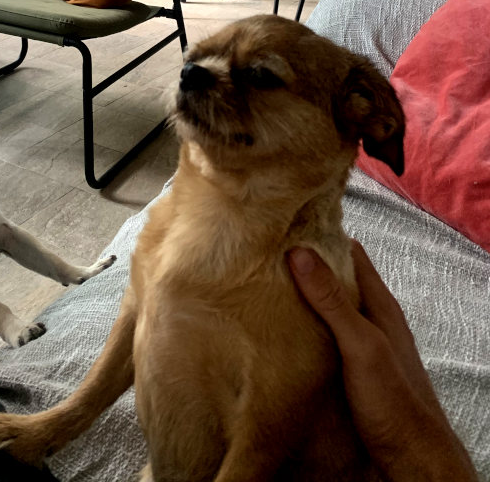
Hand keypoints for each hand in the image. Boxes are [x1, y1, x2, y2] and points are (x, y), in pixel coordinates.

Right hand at [288, 242, 477, 481]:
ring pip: (333, 307)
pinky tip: (288, 329)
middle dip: (309, 264)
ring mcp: (366, 343)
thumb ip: (331, 300)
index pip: (351, 253)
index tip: (289, 225)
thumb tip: (299, 251)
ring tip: (270, 287)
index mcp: (380, 304)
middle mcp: (374, 318)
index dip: (323, 235)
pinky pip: (329, 332)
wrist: (412, 456)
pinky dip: (309, 323)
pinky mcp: (355, 366)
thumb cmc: (393, 399)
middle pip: (338, 279)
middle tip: (269, 255)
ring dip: (307, 296)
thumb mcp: (360, 344)